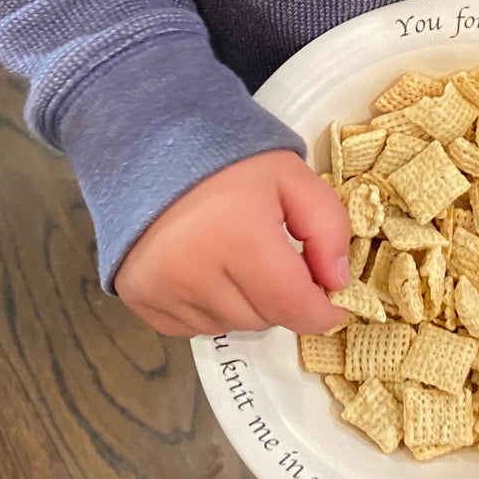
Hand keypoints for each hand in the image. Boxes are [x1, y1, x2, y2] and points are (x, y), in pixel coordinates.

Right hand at [114, 150, 350, 336]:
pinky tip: (208, 269)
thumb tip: (337, 282)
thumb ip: (327, 225)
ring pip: (233, 325)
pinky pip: (197, 327)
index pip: (294, 307)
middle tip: (277, 257)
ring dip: (248, 303)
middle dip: (282, 296)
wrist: (150, 151)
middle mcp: (197, 275)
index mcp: (239, 240)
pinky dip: (213, 308)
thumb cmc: (226, 161)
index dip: (323, 311)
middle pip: (266, 319)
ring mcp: (163, 292)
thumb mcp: (290, 176)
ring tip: (237, 257)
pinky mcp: (142, 300)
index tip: (333, 300)